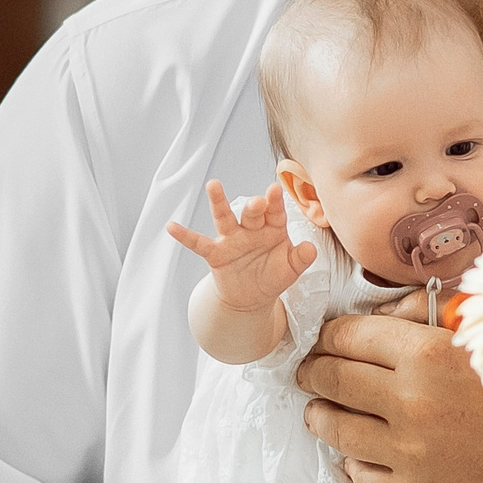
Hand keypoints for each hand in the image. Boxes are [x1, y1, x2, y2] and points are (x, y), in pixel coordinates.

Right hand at [165, 179, 314, 311]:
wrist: (253, 297)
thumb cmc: (274, 276)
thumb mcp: (291, 269)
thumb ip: (301, 258)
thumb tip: (310, 249)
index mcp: (273, 228)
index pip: (275, 213)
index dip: (275, 203)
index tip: (274, 190)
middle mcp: (251, 229)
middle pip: (251, 213)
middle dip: (254, 206)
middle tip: (256, 201)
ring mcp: (232, 239)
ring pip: (225, 217)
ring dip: (219, 202)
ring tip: (213, 185)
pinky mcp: (216, 253)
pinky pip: (199, 243)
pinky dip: (185, 236)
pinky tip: (172, 226)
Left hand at [299, 309, 482, 482]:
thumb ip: (429, 314)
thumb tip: (379, 314)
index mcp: (429, 354)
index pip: (349, 336)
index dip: (329, 335)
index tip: (325, 339)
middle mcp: (410, 401)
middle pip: (332, 379)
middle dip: (312, 371)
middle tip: (308, 371)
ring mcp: (406, 452)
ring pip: (334, 427)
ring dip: (319, 414)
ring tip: (319, 410)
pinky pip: (359, 473)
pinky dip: (352, 460)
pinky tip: (356, 452)